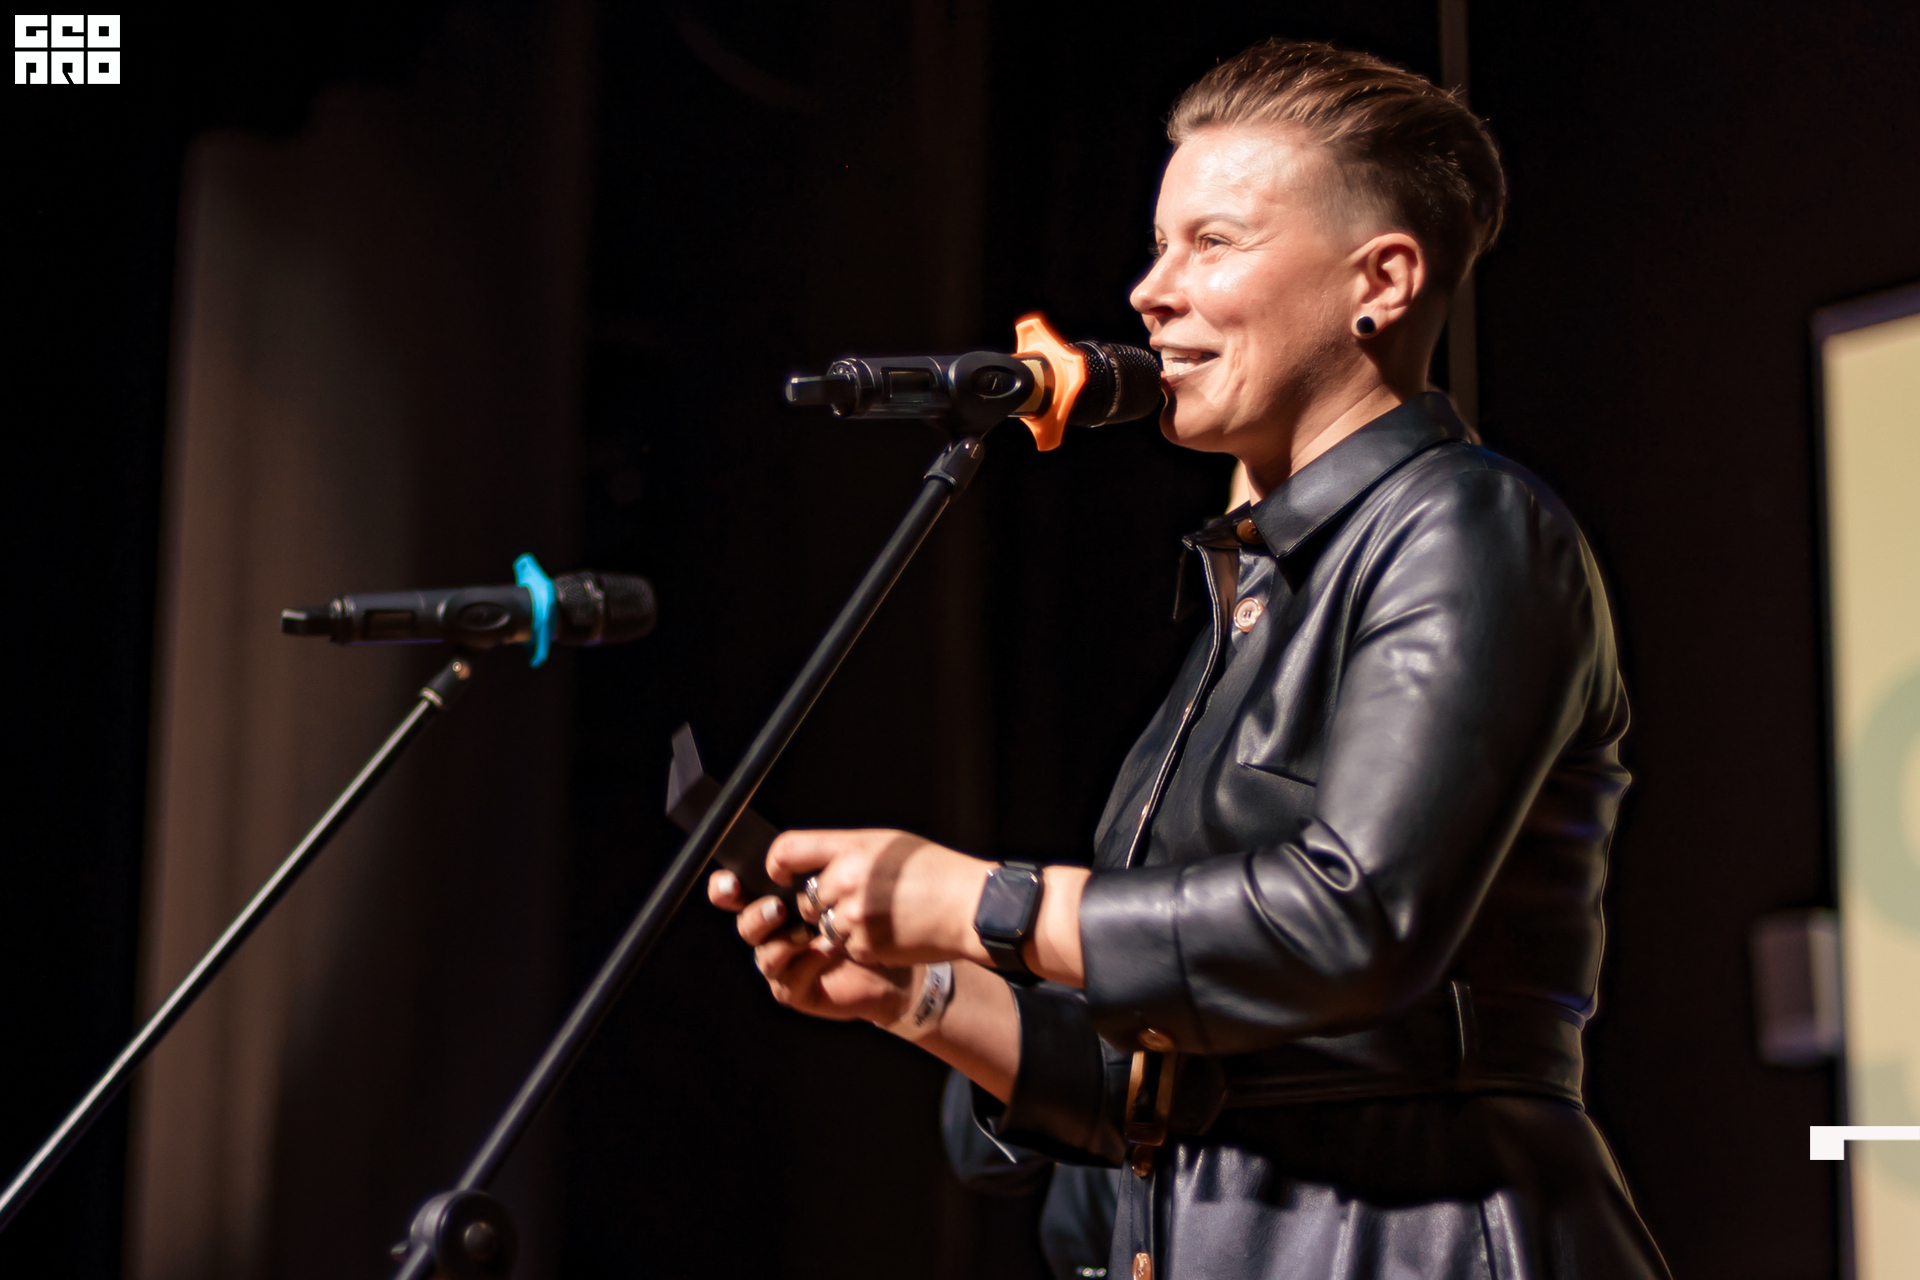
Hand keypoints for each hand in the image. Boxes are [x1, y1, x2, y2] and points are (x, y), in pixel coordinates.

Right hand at [708, 869, 915, 1022]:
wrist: (897, 951)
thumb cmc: (868, 910)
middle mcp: (774, 933)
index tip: (731, 883)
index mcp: (776, 900)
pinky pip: (787, 981)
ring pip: (764, 955)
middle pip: (745, 925)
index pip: (736, 893)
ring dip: (785, 942)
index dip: (724, 888)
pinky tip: (827, 950)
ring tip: (811, 932)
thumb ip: (807, 856)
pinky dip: (806, 963)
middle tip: (778, 909)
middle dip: (756, 916)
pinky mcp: (797, 989)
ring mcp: (783, 964)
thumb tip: (775, 859)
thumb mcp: (842, 870)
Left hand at [767, 829, 991, 968]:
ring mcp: (853, 917)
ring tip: (880, 916)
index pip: (786, 850)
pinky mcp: (864, 947)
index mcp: (851, 849)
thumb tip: (816, 863)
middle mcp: (846, 881)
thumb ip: (847, 853)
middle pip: (807, 899)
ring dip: (843, 928)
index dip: (777, 865)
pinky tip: (891, 933)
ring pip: (825, 928)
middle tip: (858, 901)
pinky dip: (863, 946)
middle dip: (823, 905)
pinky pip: (847, 949)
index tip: (782, 874)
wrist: (969, 907)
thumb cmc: (934, 872)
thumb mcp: (889, 846)